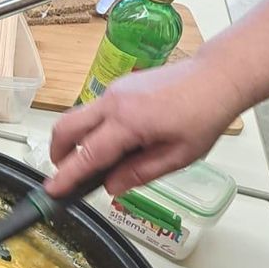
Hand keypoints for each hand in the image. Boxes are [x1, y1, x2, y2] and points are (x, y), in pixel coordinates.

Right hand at [46, 54, 243, 199]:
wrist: (216, 76)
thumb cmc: (204, 115)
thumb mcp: (178, 156)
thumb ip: (140, 173)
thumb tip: (111, 186)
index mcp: (129, 122)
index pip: (88, 154)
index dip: (68, 176)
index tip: (52, 190)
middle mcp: (113, 102)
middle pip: (66, 127)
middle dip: (58, 153)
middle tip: (64, 174)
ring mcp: (114, 90)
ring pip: (78, 116)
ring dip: (75, 140)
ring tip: (93, 162)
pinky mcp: (119, 86)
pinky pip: (94, 110)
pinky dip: (92, 128)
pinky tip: (114, 143)